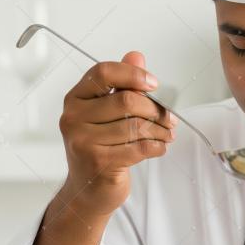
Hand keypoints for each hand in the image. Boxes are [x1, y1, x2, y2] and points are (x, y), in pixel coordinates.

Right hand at [57, 51, 176, 216]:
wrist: (88, 188)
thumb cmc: (101, 146)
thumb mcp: (108, 112)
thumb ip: (122, 83)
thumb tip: (136, 55)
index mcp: (75, 98)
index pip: (103, 72)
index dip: (133, 74)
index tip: (154, 84)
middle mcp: (74, 118)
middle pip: (127, 101)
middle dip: (156, 109)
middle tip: (171, 118)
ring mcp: (84, 141)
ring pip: (137, 126)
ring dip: (161, 130)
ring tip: (168, 134)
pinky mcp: (99, 162)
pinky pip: (140, 147)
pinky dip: (158, 146)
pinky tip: (160, 147)